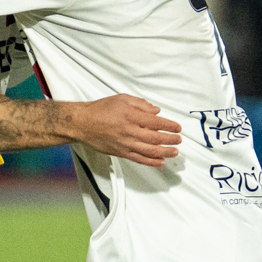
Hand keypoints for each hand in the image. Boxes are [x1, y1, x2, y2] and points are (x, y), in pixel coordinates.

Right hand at [67, 95, 182, 167]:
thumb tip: (156, 111)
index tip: (177, 127)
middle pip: (155, 137)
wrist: (83, 123)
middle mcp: (130, 130)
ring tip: (174, 152)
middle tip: (179, 140)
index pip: (156, 122)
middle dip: (170, 139)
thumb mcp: (122, 99)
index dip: (169, 125)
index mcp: (131, 115)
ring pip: (149, 150)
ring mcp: (125, 143)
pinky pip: (139, 159)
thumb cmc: (101, 110)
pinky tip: (160, 162)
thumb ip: (140, 104)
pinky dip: (151, 162)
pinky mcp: (121, 152)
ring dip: (164, 152)